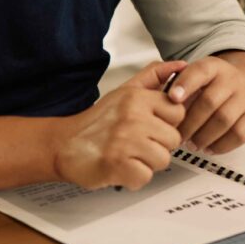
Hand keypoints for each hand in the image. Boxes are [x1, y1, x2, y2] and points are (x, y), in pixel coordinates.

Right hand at [51, 61, 185, 189]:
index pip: (177, 113)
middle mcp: (133, 117)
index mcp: (137, 98)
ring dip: (146, 163)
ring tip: (127, 155)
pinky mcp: (118, 165)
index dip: (165, 124)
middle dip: (157, 145)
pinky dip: (133, 178)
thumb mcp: (124, 91)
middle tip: (135, 143)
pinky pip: (145, 177)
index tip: (150, 126)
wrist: (64, 145)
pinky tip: (120, 167)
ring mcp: (126, 142)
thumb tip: (180, 65)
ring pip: (162, 160)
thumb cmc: (97, 122)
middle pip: (173, 139)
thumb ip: (153, 77)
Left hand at [166, 52, 244, 153]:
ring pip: (223, 120)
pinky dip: (220, 145)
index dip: (185, 84)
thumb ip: (177, 85)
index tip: (172, 98)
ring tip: (192, 144)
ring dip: (203, 136)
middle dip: (189, 123)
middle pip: (209, 102)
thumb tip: (157, 101)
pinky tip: (209, 147)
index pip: (199, 71)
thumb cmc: (216, 86)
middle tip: (177, 136)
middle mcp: (233, 78)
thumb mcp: (198, 76)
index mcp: (214, 66)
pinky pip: (238, 134)